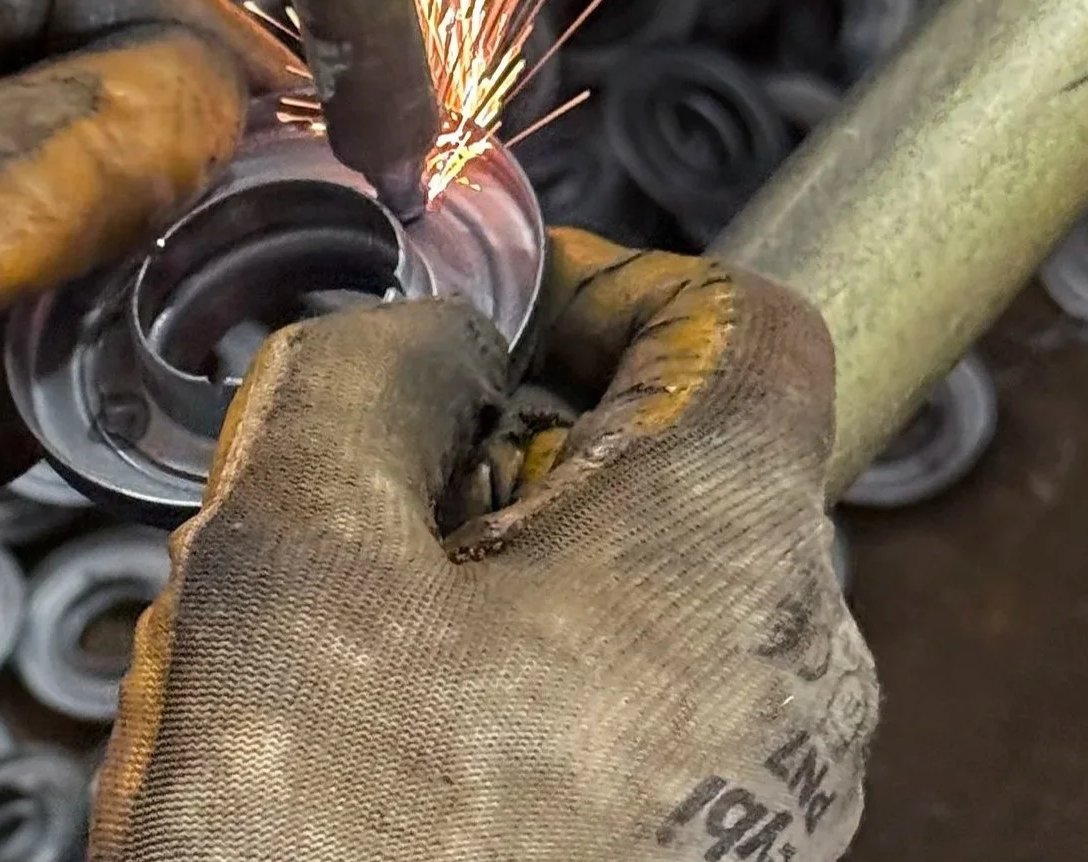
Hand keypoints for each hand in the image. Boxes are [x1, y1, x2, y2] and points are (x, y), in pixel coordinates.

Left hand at [0, 0, 290, 798]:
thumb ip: (43, 171)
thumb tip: (207, 95)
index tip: (271, 104)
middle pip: (51, 28)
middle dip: (152, 123)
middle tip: (240, 219)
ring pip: (43, 148)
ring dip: (106, 232)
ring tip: (135, 315)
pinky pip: (3, 256)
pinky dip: (47, 316)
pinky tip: (41, 382)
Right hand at [94, 228, 877, 861]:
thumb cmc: (340, 856)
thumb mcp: (289, 548)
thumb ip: (360, 376)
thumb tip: (424, 332)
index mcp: (730, 544)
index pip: (746, 321)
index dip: (608, 283)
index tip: (489, 310)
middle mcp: (798, 668)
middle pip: (679, 468)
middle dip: (508, 454)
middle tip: (357, 505)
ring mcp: (775, 794)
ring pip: (641, 604)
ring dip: (494, 585)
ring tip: (344, 661)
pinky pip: (637, 724)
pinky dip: (521, 694)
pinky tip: (387, 763)